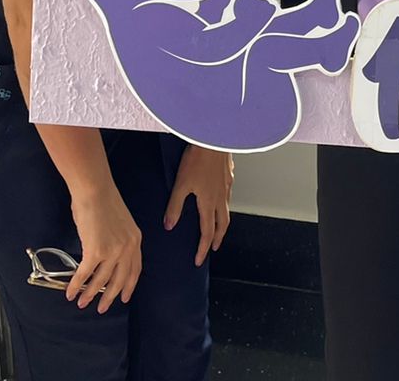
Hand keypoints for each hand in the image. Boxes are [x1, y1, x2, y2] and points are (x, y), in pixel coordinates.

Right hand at [67, 181, 142, 312]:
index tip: (124, 297)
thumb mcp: (120, 223)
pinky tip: (70, 293)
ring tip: (82, 303)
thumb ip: (117, 240)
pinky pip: (85, 274)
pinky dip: (76, 285)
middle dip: (110, 296)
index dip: (129, 285)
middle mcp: (128, 248)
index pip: (135, 269)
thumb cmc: (103, 201)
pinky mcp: (96, 252)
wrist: (95, 191)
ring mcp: (113, 251)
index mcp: (135, 240)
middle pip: (120, 280)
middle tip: (102, 308)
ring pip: (101, 281)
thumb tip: (103, 256)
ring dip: (90, 294)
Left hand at [165, 146, 233, 265]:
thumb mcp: (181, 184)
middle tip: (212, 248)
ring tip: (217, 228)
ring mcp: (226, 186)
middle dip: (217, 239)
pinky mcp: (229, 175)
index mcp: (208, 202)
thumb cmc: (197, 158)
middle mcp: (220, 197)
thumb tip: (169, 225)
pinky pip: (228, 196)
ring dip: (222, 224)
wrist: (214, 138)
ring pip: (227, 211)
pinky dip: (224, 205)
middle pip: (222, 225)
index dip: (203, 249)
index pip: (207, 233)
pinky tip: (219, 199)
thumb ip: (175, 206)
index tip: (199, 260)